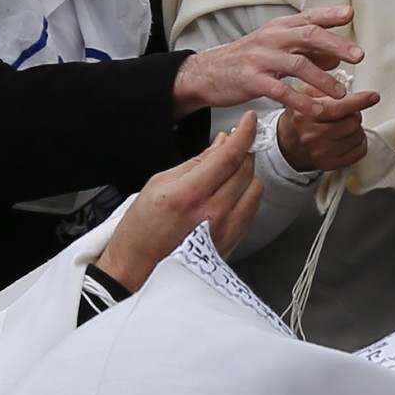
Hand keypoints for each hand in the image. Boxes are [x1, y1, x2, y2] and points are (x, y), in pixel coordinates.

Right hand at [95, 120, 257, 290]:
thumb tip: (220, 145)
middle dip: (244, 149)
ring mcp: (225, 230)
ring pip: (255, 188)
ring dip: (247, 173)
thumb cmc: (140, 233)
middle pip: (246, 169)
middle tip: (234, 143)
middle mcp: (213, 213)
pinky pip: (252, 209)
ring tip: (230, 171)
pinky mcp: (232, 242)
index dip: (244, 132)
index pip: (230, 155)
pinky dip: (247, 194)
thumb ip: (193, 163)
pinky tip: (232, 191)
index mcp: (190, 195)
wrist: (138, 272)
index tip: (248, 121)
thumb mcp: (156, 185)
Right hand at [172, 5, 359, 111]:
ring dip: (323, 79)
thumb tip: (338, 55)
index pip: (309, 17)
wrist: (206, 73)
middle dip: (336, 45)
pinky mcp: (251, 80)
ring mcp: (260, 59)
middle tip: (358, 56)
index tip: (350, 14)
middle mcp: (271, 38)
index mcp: (279, 28)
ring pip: (297, 64)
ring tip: (341, 93)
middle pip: (308, 36)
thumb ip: (306, 49)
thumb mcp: (275, 46)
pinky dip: (300, 100)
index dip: (330, 14)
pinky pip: (280, 90)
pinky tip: (315, 109)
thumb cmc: (246, 59)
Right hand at [272, 72, 380, 175]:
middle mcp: (311, 136)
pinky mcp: (330, 164)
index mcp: (304, 115)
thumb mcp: (305, 93)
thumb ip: (323, 85)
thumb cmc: (302, 117)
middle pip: (352, 122)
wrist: (289, 142)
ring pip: (358, 136)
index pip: (338, 108)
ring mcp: (321, 152)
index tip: (373, 97)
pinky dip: (358, 143)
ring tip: (343, 126)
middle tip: (346, 113)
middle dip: (354, 114)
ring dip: (356, 128)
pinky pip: (359, 151)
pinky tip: (347, 138)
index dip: (359, 101)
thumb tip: (345, 86)